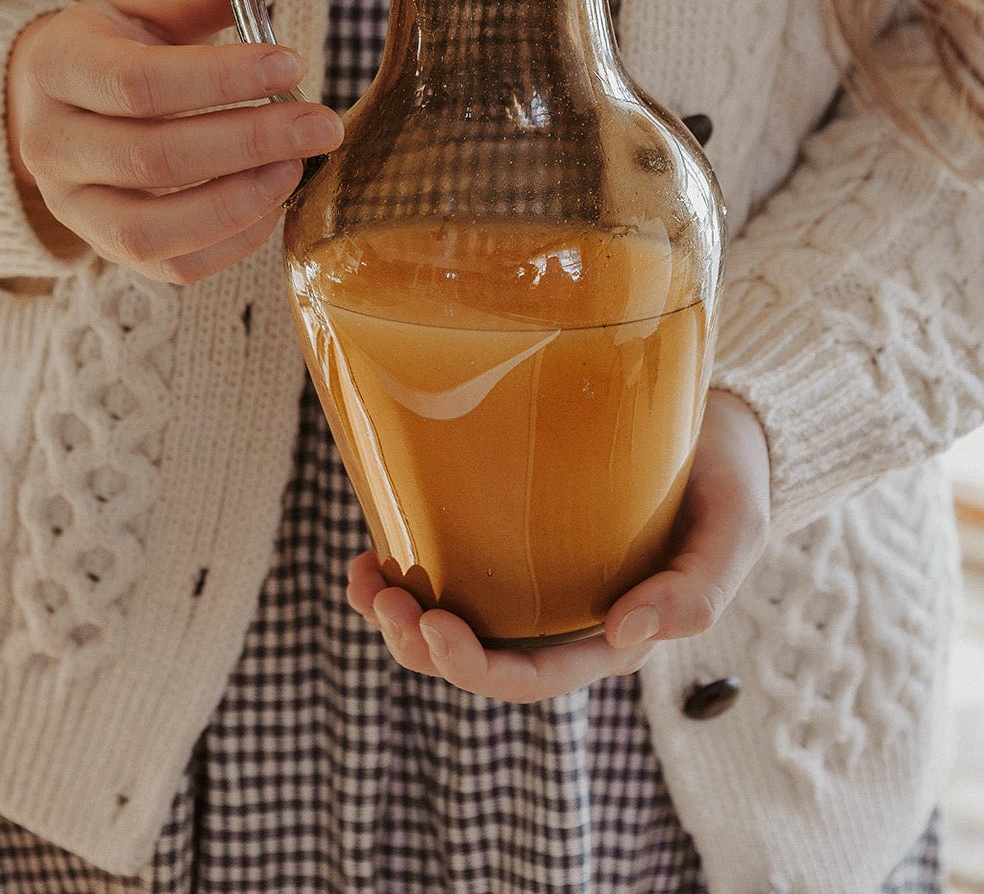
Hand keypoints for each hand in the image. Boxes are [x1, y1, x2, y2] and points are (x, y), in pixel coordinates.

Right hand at [6, 0, 342, 281]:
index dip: (220, 79)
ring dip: (238, 202)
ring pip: (152, 228)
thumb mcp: (142, 7)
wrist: (51, 106)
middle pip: (152, 157)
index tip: (291, 65)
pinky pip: (173, 267)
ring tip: (297, 168)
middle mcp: (51, 146)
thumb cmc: (111, 49)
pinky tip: (273, 202)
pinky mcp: (108, 250)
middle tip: (320, 126)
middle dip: (249, 142)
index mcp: (57, 69)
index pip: (137, 83)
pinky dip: (232, 242)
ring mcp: (75, 208)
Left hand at [346, 387, 769, 701]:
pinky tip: (373, 549)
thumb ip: (698, 589)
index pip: (534, 675)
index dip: (477, 668)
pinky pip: (447, 566)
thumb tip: (624, 635)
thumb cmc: (728, 480)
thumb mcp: (734, 532)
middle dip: (421, 644)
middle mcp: (560, 615)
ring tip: (364, 579)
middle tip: (386, 601)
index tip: (435, 631)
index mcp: (610, 632)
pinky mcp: (508, 530)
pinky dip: (403, 565)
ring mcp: (529, 575)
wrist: (718, 423)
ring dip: (398, 614)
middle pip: (478, 656)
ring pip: (451, 619)